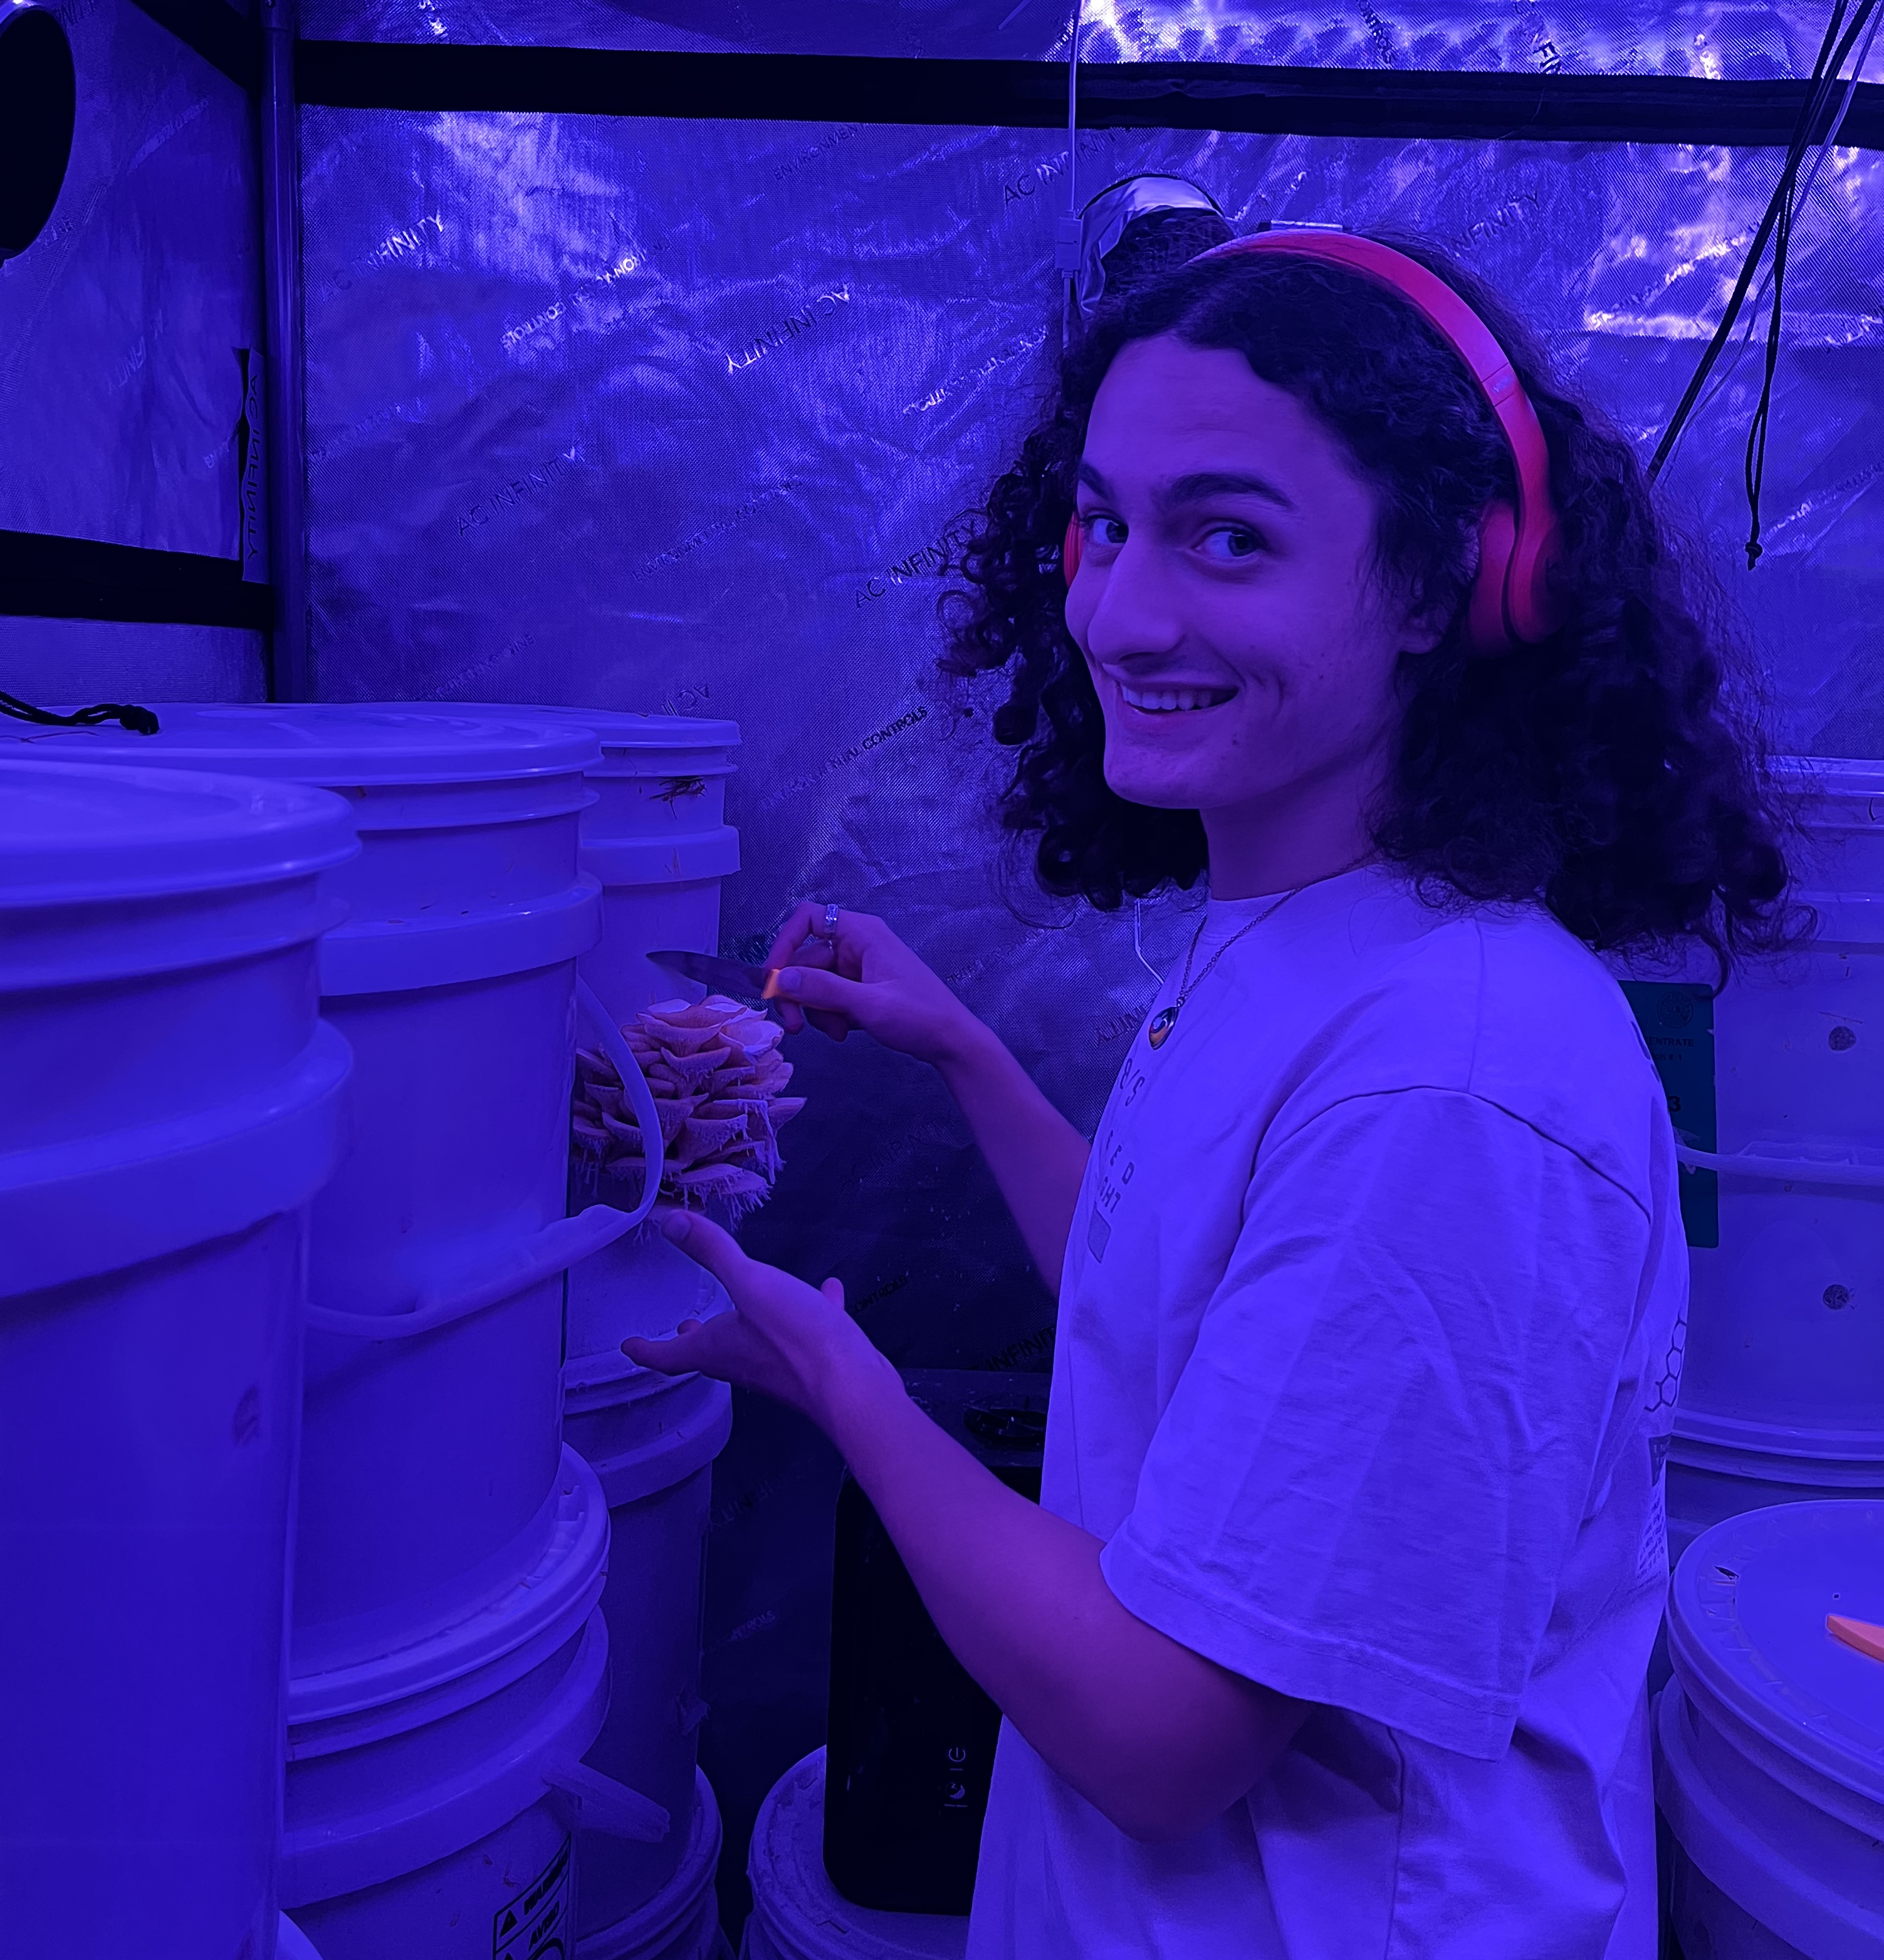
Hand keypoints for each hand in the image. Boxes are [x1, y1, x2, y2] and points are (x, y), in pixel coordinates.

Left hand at [621, 1210, 897, 1427]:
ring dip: (743, 1327)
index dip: (646, 1349)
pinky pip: (804, 1334)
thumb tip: (668, 1223)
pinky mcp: (813, 1365)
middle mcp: (743, 1364)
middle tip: (683, 1327)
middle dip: (695, 1340)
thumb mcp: (752, 1284)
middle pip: (710, 1354)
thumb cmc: (794, 1337)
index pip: (669, 1355)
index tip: (628, 1346)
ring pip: (753, 1345)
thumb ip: (713, 1253)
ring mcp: (780, 1369)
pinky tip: (825, 1293)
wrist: (853, 1386)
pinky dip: (805, 1313)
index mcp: (718, 1349)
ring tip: (741, 1308)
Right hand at [763, 903, 983, 1065]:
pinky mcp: (861, 987)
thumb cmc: (918, 1016)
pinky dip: (829, 1014)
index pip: (808, 918)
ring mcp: (858, 967)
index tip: (773, 978)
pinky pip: (829, 995)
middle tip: (794, 1026)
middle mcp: (857, 944)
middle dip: (799, 993)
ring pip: (815, 982)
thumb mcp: (869, 1005)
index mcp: (862, 933)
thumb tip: (778, 979)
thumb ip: (823, 990)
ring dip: (816, 1009)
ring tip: (836, 1032)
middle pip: (805, 959)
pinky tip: (844, 1031)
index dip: (784, 944)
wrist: (951, 1041)